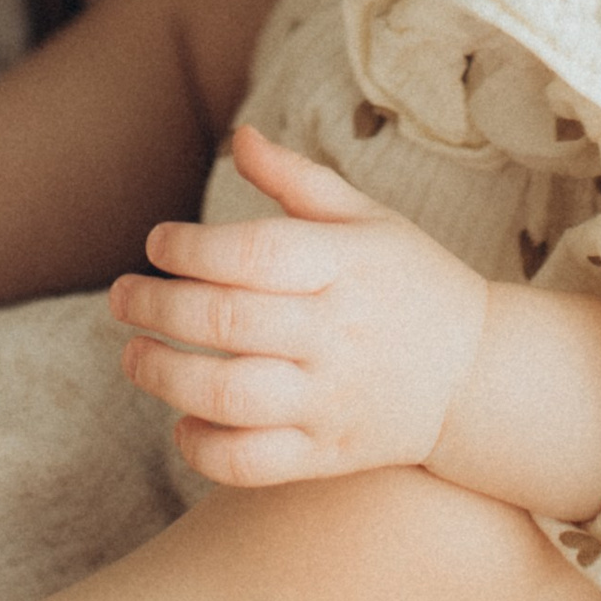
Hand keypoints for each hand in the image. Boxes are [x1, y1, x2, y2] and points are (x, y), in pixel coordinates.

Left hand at [109, 123, 487, 486]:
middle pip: (227, 322)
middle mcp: (338, 334)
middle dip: (157, 307)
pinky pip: (253, 464)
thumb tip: (238, 136)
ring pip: (230, 397)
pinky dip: (205, 449)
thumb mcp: (367, 217)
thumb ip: (296, 180)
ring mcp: (332, 400)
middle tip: (120, 296)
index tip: (156, 243)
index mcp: (347, 265)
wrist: (479, 376)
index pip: (253, 253)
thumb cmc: (410, 281)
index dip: (191, 247)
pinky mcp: (329, 455)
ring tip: (133, 356)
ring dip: (165, 377)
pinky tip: (181, 422)